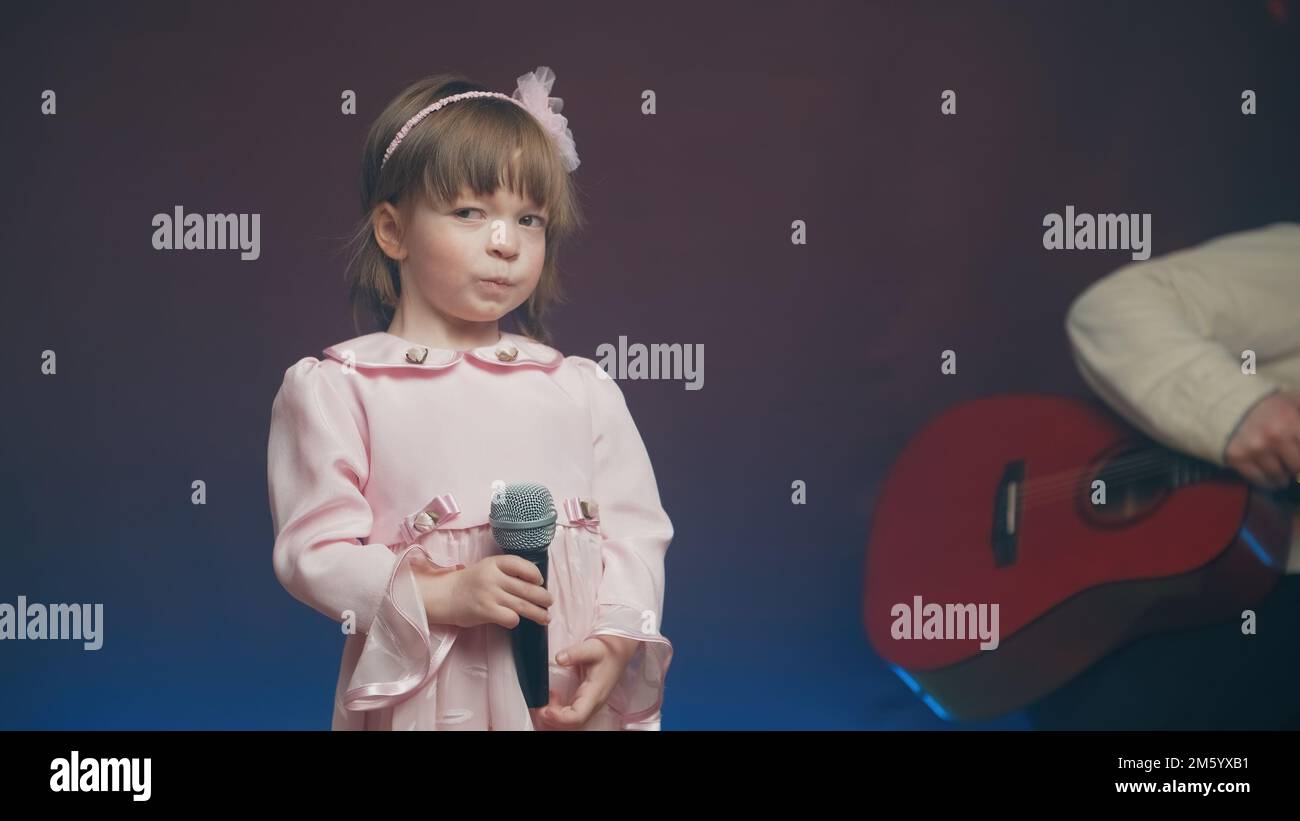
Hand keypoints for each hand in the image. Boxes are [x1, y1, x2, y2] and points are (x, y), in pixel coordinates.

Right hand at [418, 554, 552, 629]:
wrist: (445, 596)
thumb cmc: (471, 583)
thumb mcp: (488, 568)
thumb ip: (508, 572)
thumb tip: (536, 584)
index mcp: (495, 563)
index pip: (521, 564)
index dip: (534, 574)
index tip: (540, 581)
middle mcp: (493, 577)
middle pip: (526, 588)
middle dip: (543, 597)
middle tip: (550, 602)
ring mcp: (489, 594)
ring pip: (522, 605)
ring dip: (538, 613)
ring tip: (546, 618)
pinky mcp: (485, 611)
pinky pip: (510, 618)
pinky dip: (516, 621)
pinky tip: (515, 621)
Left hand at [532, 635, 639, 729]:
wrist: (618, 652)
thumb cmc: (606, 651)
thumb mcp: (592, 648)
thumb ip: (575, 653)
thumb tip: (559, 658)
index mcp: (594, 693)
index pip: (578, 716)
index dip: (560, 718)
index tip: (545, 708)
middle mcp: (592, 704)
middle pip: (572, 724)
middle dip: (551, 720)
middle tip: (537, 706)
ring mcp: (589, 705)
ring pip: (570, 723)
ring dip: (552, 718)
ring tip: (540, 704)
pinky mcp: (585, 703)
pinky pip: (570, 716)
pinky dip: (556, 714)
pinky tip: (549, 701)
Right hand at [1225, 391, 1299, 489]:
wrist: (1227, 403)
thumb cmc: (1269, 405)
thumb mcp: (1295, 403)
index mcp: (1291, 422)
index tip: (1297, 461)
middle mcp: (1274, 437)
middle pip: (1297, 468)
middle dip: (1297, 469)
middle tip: (1293, 466)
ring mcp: (1254, 449)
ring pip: (1279, 477)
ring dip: (1283, 478)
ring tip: (1283, 473)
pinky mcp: (1237, 458)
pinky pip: (1258, 480)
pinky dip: (1267, 482)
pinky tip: (1270, 478)